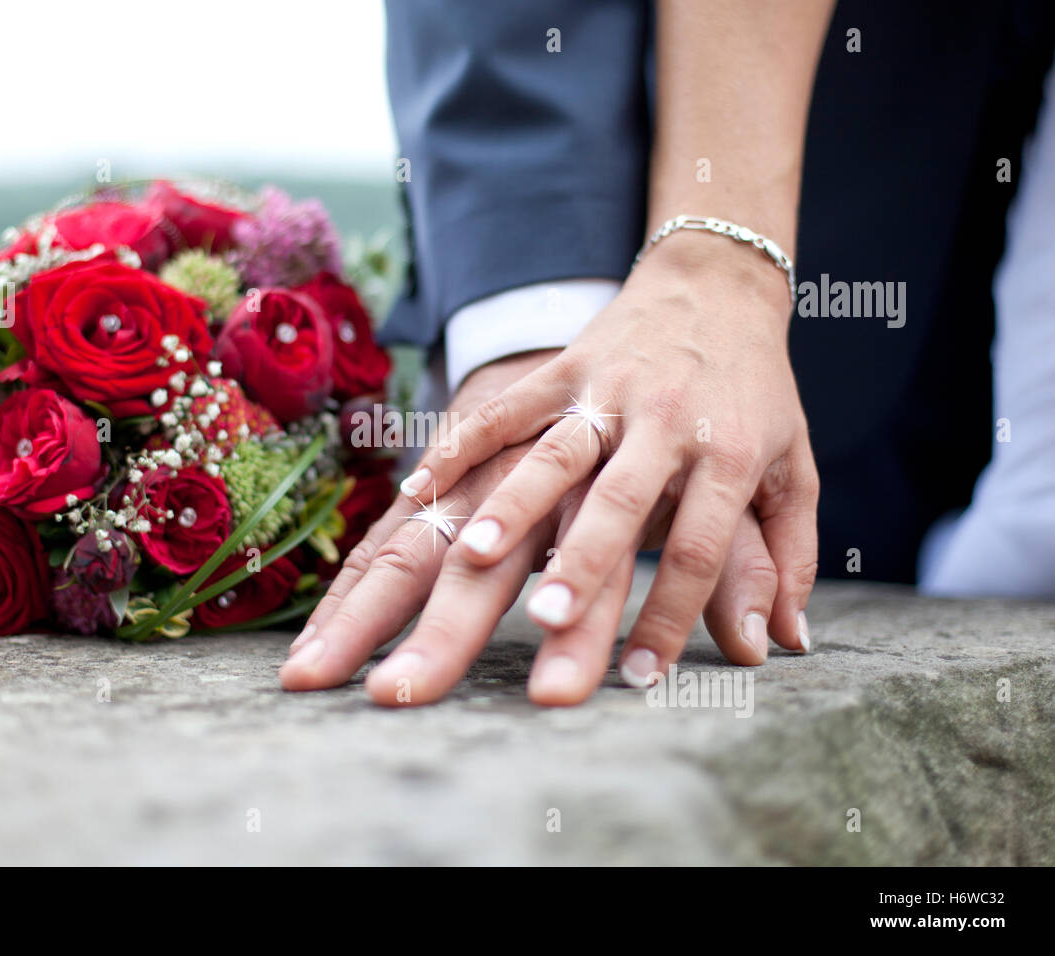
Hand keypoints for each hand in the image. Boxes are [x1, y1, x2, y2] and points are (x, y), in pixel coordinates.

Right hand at [399, 236, 816, 686]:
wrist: (718, 287)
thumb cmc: (757, 394)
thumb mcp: (792, 469)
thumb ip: (789, 557)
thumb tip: (784, 642)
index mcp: (729, 454)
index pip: (700, 546)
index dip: (672, 613)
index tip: (641, 678)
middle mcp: (667, 422)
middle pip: (621, 502)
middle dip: (583, 564)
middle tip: (548, 624)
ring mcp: (610, 390)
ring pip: (556, 453)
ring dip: (514, 504)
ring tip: (472, 557)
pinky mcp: (565, 366)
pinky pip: (508, 409)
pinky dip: (463, 445)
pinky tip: (420, 489)